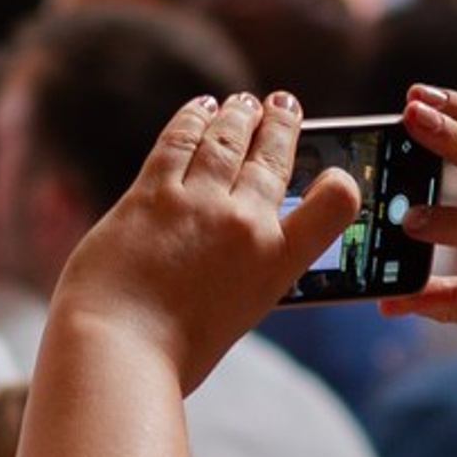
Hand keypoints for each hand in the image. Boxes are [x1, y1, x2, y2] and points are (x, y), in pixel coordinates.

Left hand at [46, 90, 359, 392]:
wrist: (116, 352)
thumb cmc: (172, 352)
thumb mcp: (234, 313)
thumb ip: (243, 269)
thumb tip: (229, 239)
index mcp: (276, 263)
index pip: (334, 204)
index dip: (339, 182)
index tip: (334, 172)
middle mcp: (244, 224)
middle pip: (272, 156)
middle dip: (281, 124)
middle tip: (283, 105)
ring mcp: (197, 203)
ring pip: (227, 138)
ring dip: (238, 115)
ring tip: (243, 103)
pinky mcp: (151, 194)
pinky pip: (180, 141)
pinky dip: (194, 119)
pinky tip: (201, 108)